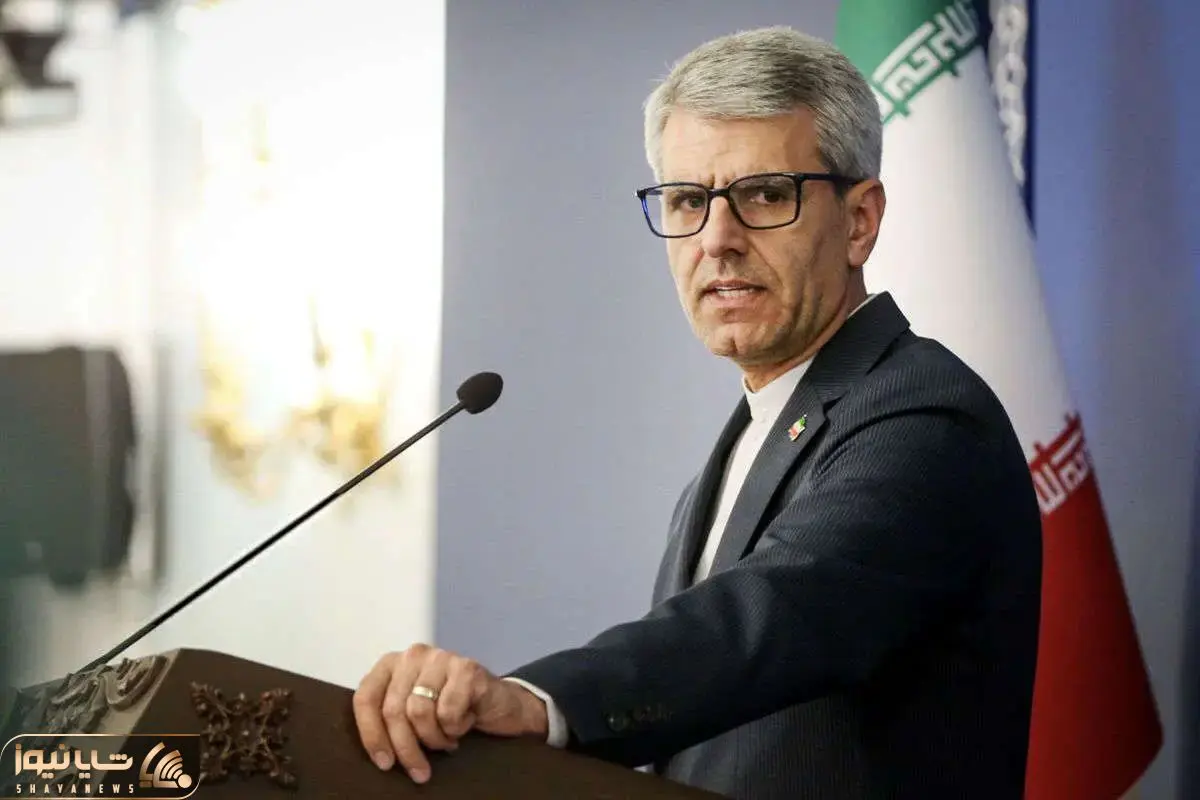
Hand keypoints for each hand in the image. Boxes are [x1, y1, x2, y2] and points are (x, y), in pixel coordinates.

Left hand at [352, 643, 548, 782]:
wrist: (504, 706)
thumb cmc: (453, 710)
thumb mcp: (413, 712)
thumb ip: (390, 717)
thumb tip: (373, 749)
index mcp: (392, 663)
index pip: (366, 697)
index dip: (371, 734)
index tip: (384, 763)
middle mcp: (413, 654)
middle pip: (393, 710)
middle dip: (406, 748)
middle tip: (420, 771)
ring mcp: (441, 658)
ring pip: (419, 713)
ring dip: (435, 738)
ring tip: (447, 740)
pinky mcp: (467, 668)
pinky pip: (448, 712)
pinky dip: (456, 728)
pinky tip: (466, 722)